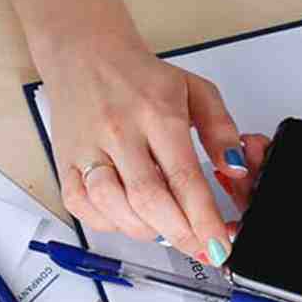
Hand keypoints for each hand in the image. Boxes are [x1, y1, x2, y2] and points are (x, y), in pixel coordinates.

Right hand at [47, 32, 264, 264]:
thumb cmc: (139, 76)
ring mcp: (89, 149)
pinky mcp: (66, 162)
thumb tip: (235, 168)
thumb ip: (221, 130)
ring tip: (165, 228)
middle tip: (199, 248)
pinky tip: (128, 217)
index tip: (219, 245)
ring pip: (113, 207)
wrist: (85, 53)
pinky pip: (82, 207)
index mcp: (157, 113)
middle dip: (180, 234)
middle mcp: (120, 132)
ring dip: (145, 230)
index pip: (184, 178)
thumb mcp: (196, 91)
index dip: (203, 220)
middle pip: (149, 200)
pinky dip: (108, 222)